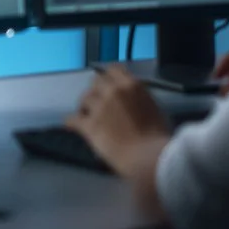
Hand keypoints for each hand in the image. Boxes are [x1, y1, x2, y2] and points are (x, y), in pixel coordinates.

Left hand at [65, 67, 172, 193]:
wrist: (149, 158)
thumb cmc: (158, 138)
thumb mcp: (155, 109)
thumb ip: (139, 100)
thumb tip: (132, 101)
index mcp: (131, 86)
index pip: (113, 70)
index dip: (109, 76)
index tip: (108, 82)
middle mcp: (113, 92)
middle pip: (96, 82)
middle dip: (96, 90)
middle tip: (98, 100)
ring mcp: (99, 108)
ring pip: (84, 98)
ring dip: (85, 105)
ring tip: (87, 113)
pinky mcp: (89, 125)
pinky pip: (73, 119)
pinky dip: (71, 122)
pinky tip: (70, 125)